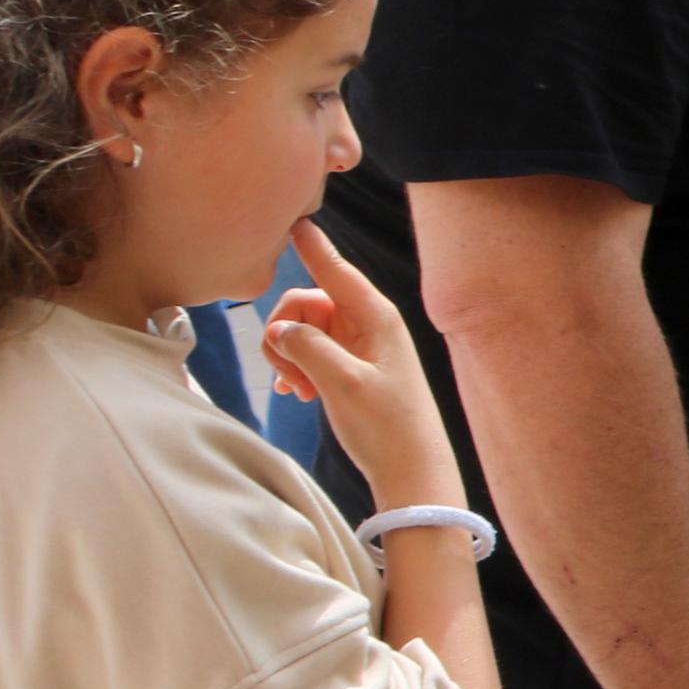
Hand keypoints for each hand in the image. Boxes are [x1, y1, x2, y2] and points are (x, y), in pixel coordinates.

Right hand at [265, 221, 461, 505]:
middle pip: (303, 304)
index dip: (312, 246)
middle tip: (289, 375)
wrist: (410, 470)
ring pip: (300, 329)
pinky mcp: (349, 365)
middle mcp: (367, 323)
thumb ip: (307, 347)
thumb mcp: (343, 384)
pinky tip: (300, 394)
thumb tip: (278, 328)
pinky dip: (297, 368)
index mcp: (375, 317)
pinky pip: (309, 350)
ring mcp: (357, 344)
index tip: (295, 218)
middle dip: (284, 333)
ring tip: (301, 390)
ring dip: (289, 356)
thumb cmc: (387, 427)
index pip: (335, 269)